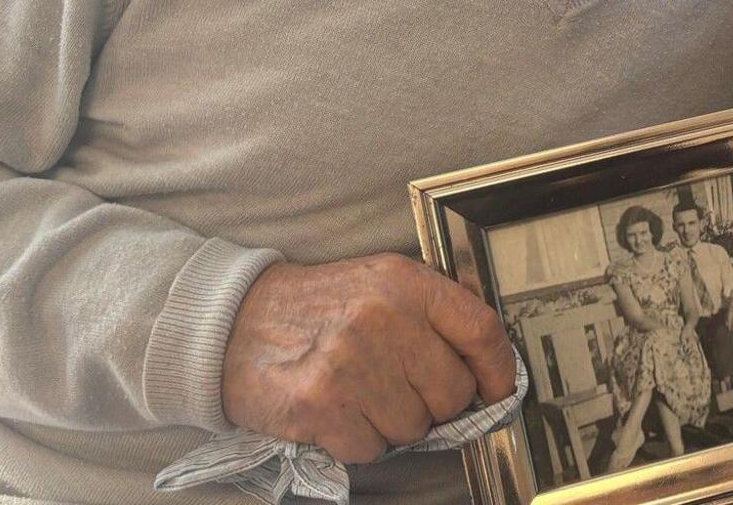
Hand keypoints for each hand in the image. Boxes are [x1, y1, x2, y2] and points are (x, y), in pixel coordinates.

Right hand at [221, 253, 515, 464]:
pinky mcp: (321, 404)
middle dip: (432, 403)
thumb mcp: (381, 283)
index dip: (499, 371)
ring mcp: (352, 362)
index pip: (482, 332)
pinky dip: (356, 440)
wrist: (234, 323)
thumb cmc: (317, 308)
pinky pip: (371, 448)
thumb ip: (432, 314)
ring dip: (391, 423)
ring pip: (413, 427)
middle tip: (397, 387)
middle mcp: (384, 317)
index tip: (497, 390)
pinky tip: (335, 410)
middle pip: (453, 393)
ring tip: (358, 392)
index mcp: (406, 283)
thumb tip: (486, 366)